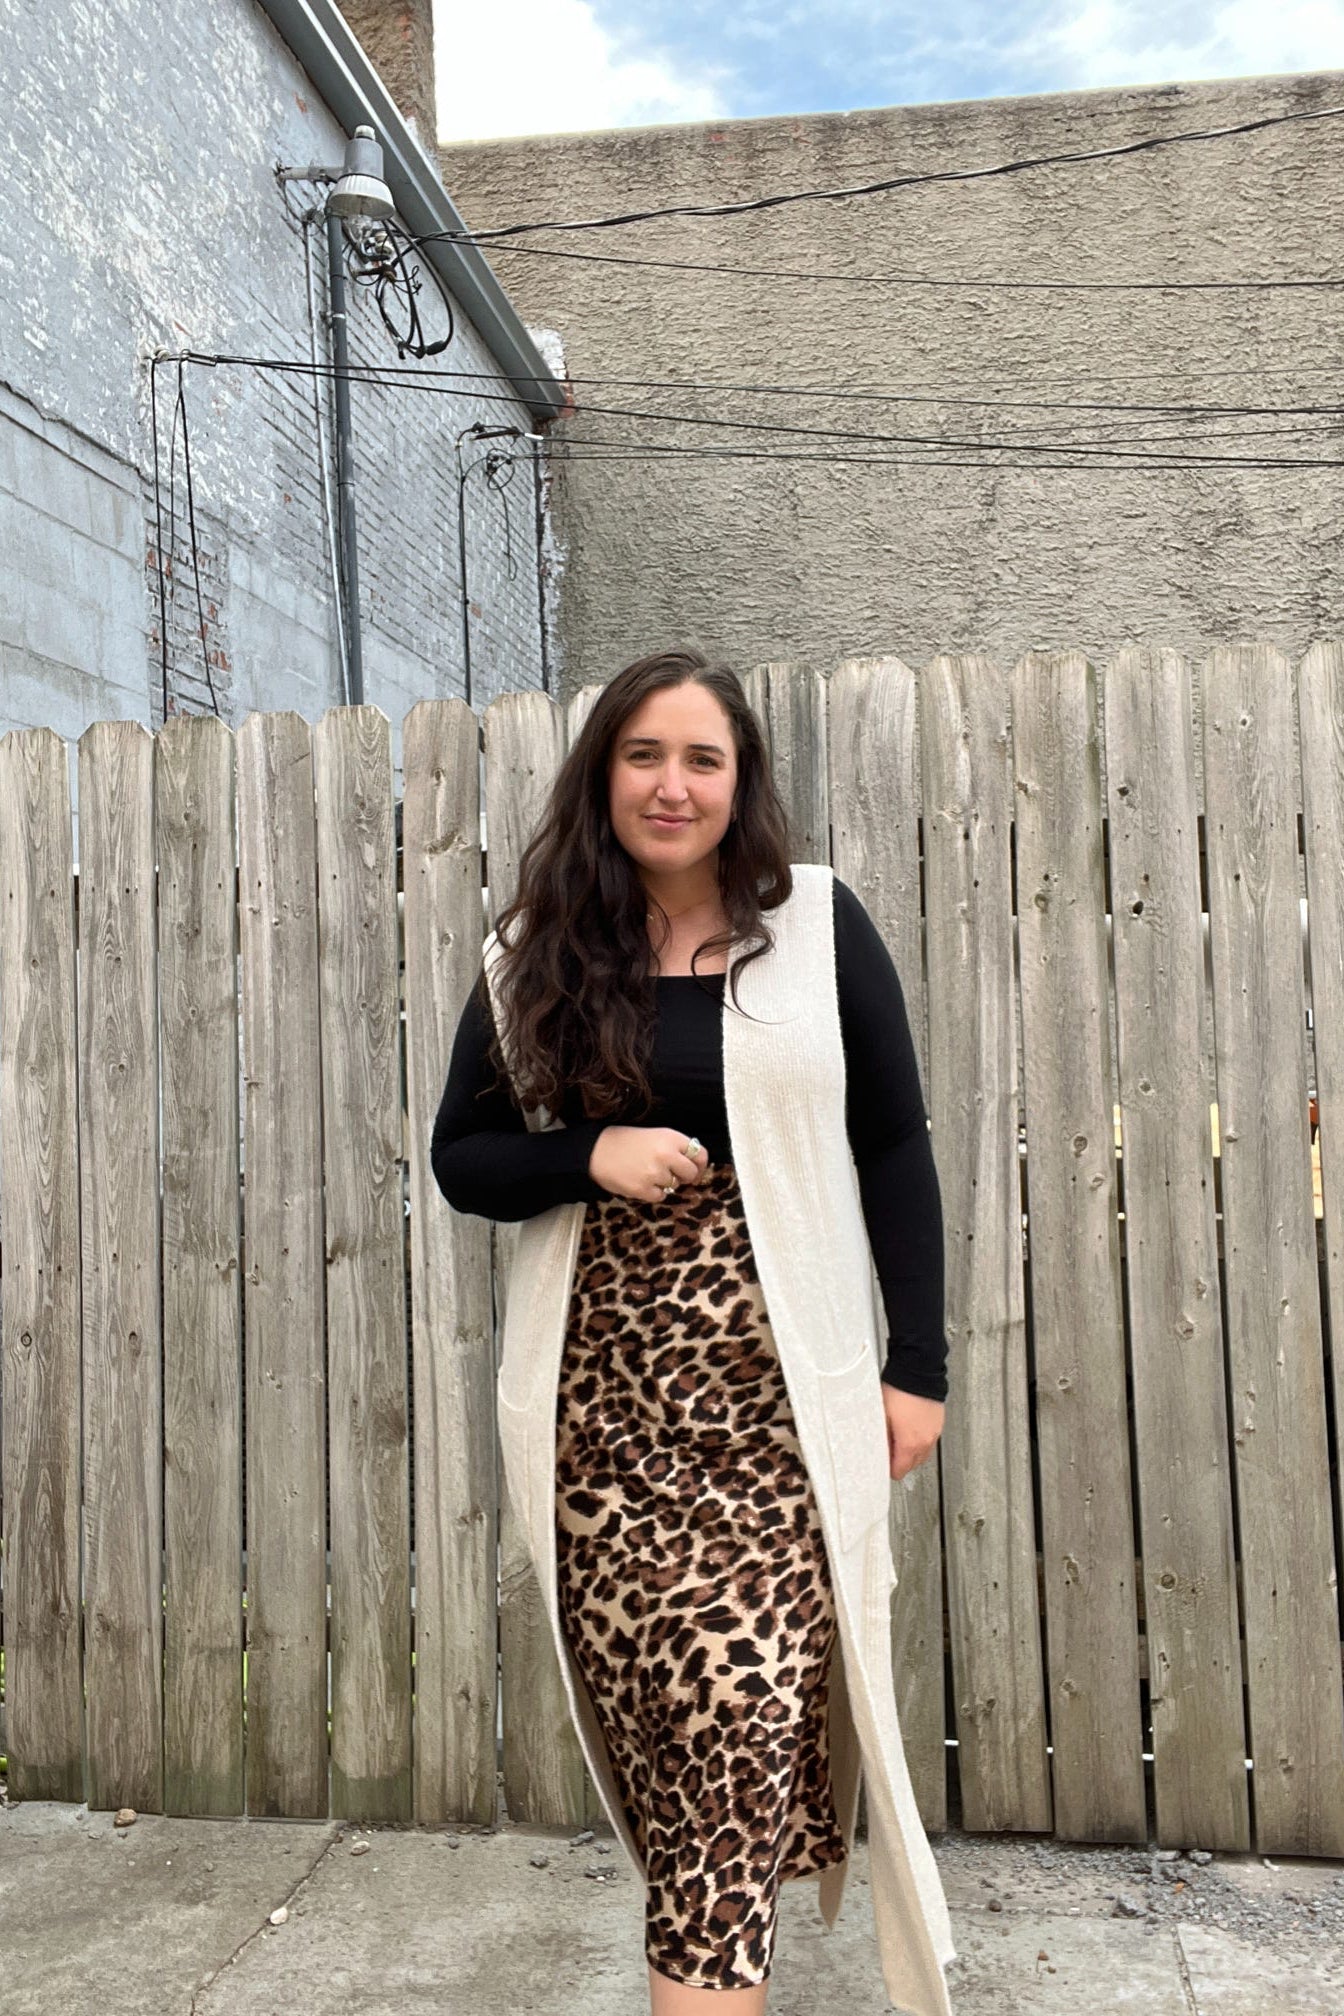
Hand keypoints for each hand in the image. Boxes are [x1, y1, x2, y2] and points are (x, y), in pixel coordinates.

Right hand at [588, 1125, 711, 1204]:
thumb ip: (675, 1147)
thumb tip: (694, 1166)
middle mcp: (666, 1154)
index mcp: (670, 1137)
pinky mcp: (643, 1189)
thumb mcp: (654, 1135)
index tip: (695, 1172)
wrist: (595, 1150)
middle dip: (683, 1177)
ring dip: (663, 1183)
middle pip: (690, 1173)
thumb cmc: (625, 1142)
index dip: (700, 1165)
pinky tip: (639, 1180)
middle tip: (669, 1174)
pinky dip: (651, 1192)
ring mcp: (655, 1173)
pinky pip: (659, 1196)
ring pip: (674, 1185)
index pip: (700, 1154)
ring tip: (645, 1171)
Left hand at [880, 1385, 944, 1481]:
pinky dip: (920, 1440)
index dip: (888, 1469)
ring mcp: (934, 1433)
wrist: (918, 1371)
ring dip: (911, 1452)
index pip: (900, 1471)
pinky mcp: (938, 1423)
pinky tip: (910, 1429)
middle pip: (912, 1465)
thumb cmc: (899, 1390)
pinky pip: (929, 1441)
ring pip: (922, 1454)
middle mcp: (925, 1441)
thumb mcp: (881, 1415)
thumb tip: (878, 1448)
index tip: (882, 1464)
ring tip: (899, 1439)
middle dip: (900, 1462)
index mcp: (910, 1443)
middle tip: (888, 1451)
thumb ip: (880, 1437)